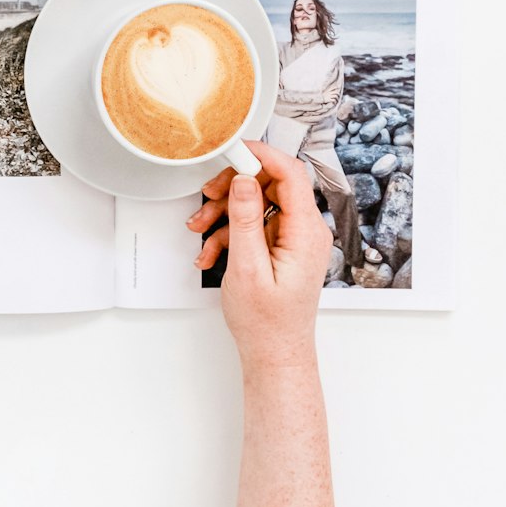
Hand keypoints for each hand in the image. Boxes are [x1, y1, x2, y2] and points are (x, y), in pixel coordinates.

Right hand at [187, 141, 332, 370]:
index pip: (290, 174)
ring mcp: (293, 239)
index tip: (232, 150)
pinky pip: (253, 226)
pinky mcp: (280, 248)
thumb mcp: (248, 268)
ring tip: (199, 229)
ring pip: (257, 205)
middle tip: (206, 193)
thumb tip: (245, 181)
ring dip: (224, 213)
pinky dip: (228, 234)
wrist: (274, 356)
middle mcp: (305, 231)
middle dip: (233, 187)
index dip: (261, 155)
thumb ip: (246, 220)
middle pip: (270, 185)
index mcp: (305, 232)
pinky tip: (209, 254)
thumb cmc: (267, 323)